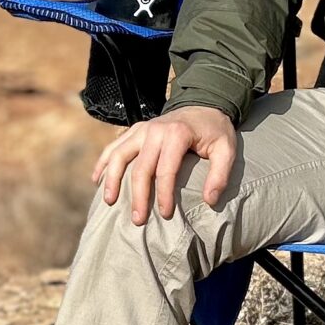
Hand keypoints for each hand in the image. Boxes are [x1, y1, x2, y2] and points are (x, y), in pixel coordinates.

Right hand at [92, 106, 239, 224]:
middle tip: (138, 221)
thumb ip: (220, 174)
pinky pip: (113, 146)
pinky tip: (97, 180)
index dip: (164, 195)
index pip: (166, 170)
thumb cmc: (215, 131)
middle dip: (138, 196)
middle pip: (140, 168)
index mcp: (177, 134)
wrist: (204, 104)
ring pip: (119, 155)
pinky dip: (103, 162)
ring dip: (112, 180)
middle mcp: (155, 130)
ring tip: (110, 202)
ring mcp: (142, 128)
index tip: (165, 215)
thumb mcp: (227, 150)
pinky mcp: (135, 130)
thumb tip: (209, 201)